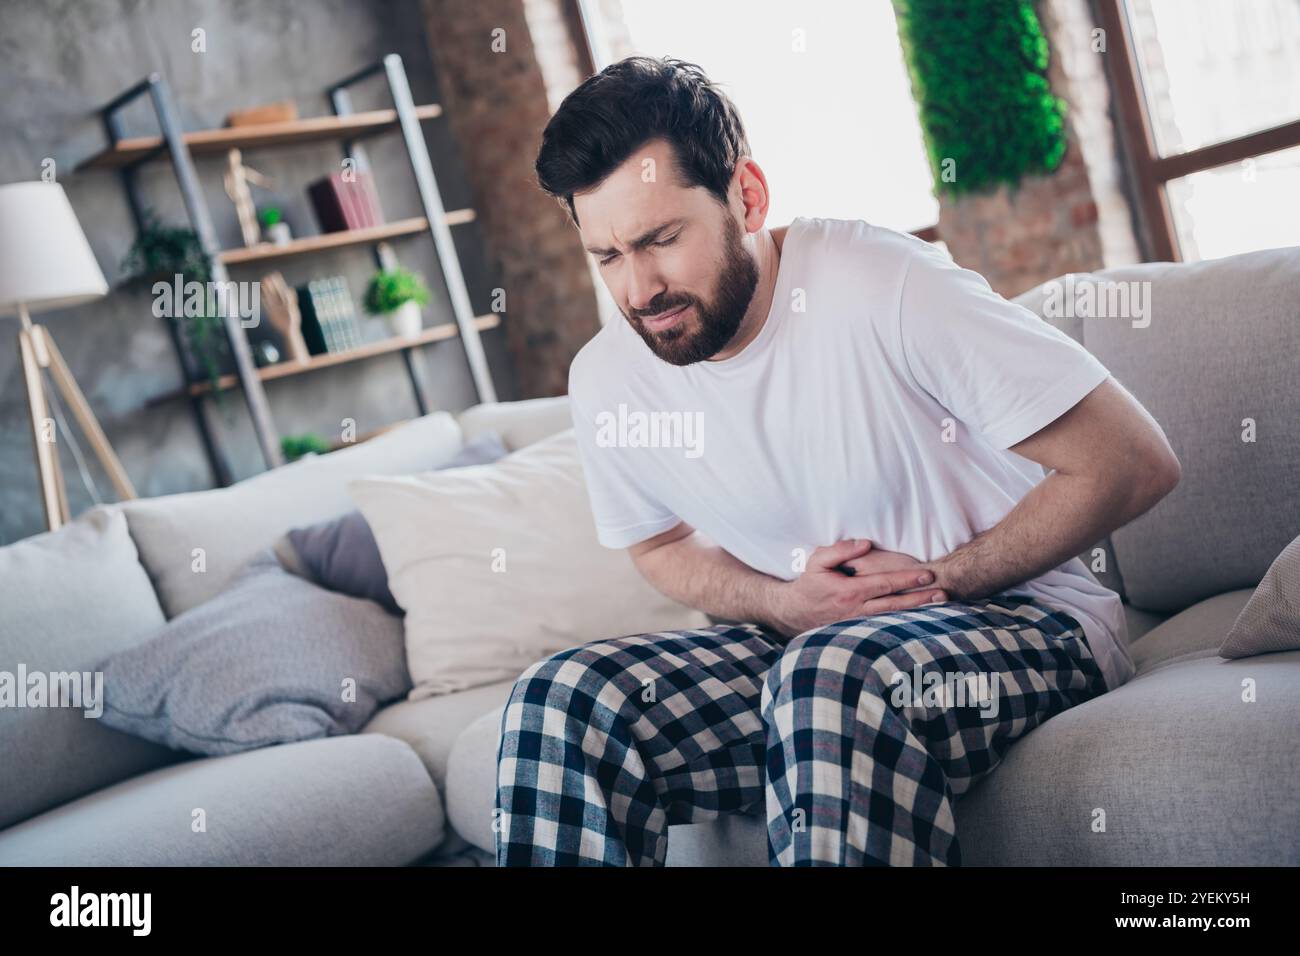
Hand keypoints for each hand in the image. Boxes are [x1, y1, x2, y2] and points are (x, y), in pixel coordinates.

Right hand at [767, 539, 946, 636]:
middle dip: (921, 598)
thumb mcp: (817, 560)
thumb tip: (866, 544)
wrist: (794, 613)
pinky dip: (904, 620)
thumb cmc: (808, 584)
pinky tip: (921, 617)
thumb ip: (841, 550)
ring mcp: (860, 623)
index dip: (907, 580)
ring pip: (894, 617)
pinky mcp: (860, 630)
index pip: (885, 584)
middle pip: (895, 604)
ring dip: (918, 611)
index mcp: (849, 592)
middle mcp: (857, 610)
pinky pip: (886, 624)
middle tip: (943, 593)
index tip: (927, 575)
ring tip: (939, 605)